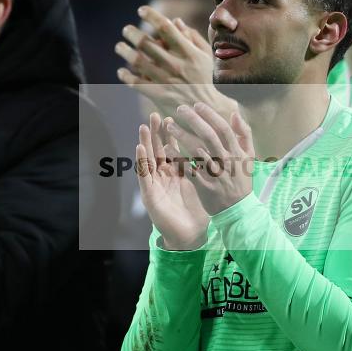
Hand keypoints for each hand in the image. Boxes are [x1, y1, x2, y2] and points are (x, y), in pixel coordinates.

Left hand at [115, 6, 238, 118]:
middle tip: (126, 30)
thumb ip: (192, 37)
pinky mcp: (159, 95)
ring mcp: (167, 80)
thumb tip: (175, 21)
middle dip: (132, 33)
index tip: (141, 10)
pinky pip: (137, 83)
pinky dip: (126, 76)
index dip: (152, 16)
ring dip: (125, 52)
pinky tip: (121, 72)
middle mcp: (176, 64)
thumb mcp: (204, 56)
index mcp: (188, 52)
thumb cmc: (204, 79)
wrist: (206, 108)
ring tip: (119, 47)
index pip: (167, 28)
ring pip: (138, 62)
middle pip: (147, 43)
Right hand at [136, 112, 209, 250]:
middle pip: (158, 151)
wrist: (192, 235)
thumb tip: (212, 149)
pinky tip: (140, 148)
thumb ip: (203, 166)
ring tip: (143, 127)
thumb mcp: (202, 184)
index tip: (170, 117)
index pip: (170, 149)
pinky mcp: (150, 195)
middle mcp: (164, 177)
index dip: (170, 134)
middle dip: (155, 133)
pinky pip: (145, 175)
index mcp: (176, 174)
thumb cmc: (197, 210)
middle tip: (154, 115)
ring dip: (145, 143)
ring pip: (148, 160)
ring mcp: (156, 185)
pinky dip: (142, 161)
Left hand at [166, 103, 254, 215]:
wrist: (238, 209)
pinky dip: (178, 158)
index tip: (197, 105)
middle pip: (208, 135)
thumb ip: (244, 133)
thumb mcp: (249, 156)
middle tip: (180, 109)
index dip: (210, 115)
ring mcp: (214, 173)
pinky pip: (188, 169)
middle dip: (193, 120)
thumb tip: (234, 113)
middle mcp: (226, 161)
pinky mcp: (203, 185)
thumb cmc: (241, 180)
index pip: (223, 128)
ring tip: (169, 125)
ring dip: (182, 136)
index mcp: (236, 152)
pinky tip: (167, 148)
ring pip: (196, 151)